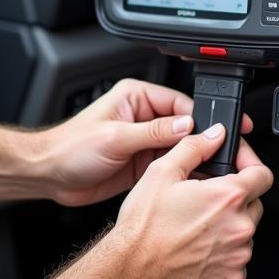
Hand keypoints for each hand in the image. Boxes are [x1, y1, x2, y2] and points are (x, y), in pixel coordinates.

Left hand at [41, 78, 253, 206]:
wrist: (48, 176)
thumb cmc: (69, 147)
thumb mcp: (115, 137)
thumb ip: (154, 132)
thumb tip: (188, 126)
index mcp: (137, 97)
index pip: (180, 103)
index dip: (205, 116)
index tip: (225, 128)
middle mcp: (143, 117)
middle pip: (186, 126)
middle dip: (206, 139)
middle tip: (230, 152)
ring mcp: (144, 142)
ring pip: (182, 149)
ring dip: (197, 159)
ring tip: (216, 169)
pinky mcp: (142, 164)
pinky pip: (171, 166)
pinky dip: (184, 174)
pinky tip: (196, 181)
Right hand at [113, 124, 272, 278]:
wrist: (133, 273)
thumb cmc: (144, 229)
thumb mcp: (161, 173)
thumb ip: (194, 148)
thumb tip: (214, 135)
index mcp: (227, 197)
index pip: (263, 174)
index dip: (251, 165)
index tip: (240, 166)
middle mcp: (239, 227)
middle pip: (254, 203)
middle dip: (235, 197)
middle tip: (206, 199)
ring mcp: (238, 256)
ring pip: (245, 232)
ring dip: (229, 225)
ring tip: (197, 225)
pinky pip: (237, 259)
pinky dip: (224, 253)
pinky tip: (198, 248)